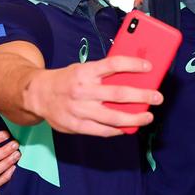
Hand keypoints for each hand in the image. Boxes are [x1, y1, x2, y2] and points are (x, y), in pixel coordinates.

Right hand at [25, 56, 163, 136]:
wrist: (37, 94)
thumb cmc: (68, 80)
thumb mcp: (83, 69)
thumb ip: (104, 73)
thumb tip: (133, 77)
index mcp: (86, 71)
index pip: (113, 64)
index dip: (133, 64)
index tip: (149, 67)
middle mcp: (83, 90)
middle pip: (118, 93)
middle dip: (142, 96)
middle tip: (157, 97)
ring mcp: (79, 109)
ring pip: (113, 117)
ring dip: (134, 118)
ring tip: (148, 117)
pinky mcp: (76, 125)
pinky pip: (102, 130)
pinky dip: (118, 130)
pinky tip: (128, 127)